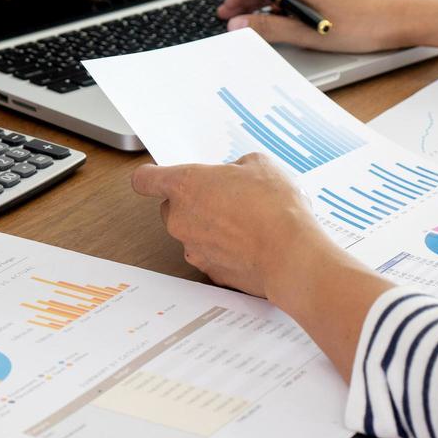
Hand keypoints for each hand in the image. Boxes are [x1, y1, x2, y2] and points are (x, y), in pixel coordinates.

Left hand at [131, 152, 393, 375]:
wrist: (291, 255)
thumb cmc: (274, 208)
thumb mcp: (260, 164)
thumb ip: (236, 166)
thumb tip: (236, 174)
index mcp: (185, 186)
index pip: (145, 179)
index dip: (152, 176)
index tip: (158, 176)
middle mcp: (180, 219)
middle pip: (171, 207)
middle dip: (194, 201)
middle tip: (226, 195)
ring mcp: (193, 249)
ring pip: (193, 232)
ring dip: (212, 226)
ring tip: (247, 221)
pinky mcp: (211, 273)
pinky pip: (211, 255)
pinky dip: (226, 250)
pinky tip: (252, 242)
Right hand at [218, 0, 432, 52]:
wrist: (405, 19)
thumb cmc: (366, 26)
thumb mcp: (311, 34)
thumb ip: (272, 28)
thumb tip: (240, 24)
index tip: (232, 7)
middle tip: (236, 20)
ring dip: (268, 2)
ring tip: (262, 24)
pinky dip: (288, 3)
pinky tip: (293, 23)